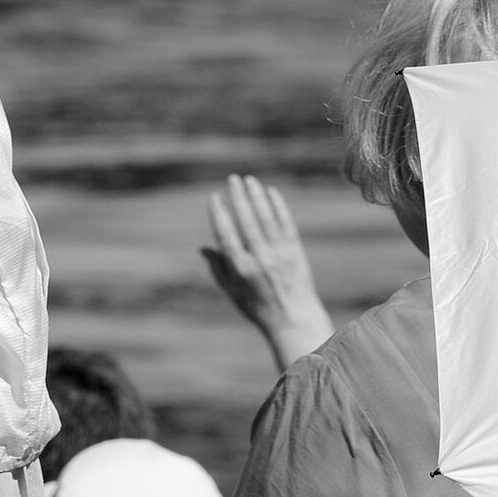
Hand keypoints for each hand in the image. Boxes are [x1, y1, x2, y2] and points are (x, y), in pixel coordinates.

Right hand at [201, 175, 333, 370]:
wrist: (293, 318)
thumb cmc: (258, 306)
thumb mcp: (232, 292)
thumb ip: (218, 268)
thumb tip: (203, 248)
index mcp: (240, 269)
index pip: (226, 234)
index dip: (219, 213)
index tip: (215, 196)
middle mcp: (259, 259)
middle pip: (246, 220)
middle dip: (238, 197)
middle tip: (232, 178)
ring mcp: (278, 253)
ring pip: (266, 217)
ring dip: (257, 196)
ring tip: (249, 180)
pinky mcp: (294, 250)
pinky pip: (285, 222)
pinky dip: (278, 206)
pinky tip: (271, 192)